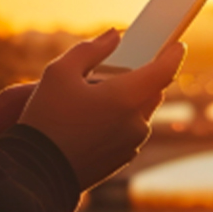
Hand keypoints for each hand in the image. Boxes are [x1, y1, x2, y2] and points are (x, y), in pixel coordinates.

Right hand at [20, 29, 184, 190]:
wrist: (36, 174)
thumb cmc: (46, 120)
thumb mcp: (60, 72)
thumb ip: (90, 49)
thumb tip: (114, 37)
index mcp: (126, 97)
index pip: (163, 71)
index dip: (172, 55)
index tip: (177, 46)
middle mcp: (136, 122)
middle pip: (153, 91)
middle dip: (142, 79)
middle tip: (116, 73)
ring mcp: (131, 144)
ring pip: (140, 113)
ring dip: (128, 102)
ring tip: (93, 100)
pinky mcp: (122, 159)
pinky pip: (130, 133)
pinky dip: (120, 122)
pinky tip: (91, 122)